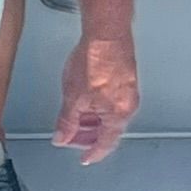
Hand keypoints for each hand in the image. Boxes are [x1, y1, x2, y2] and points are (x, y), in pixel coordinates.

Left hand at [54, 35, 137, 164]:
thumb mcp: (73, 97)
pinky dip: (98, 105)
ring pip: (109, 114)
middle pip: (108, 129)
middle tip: (72, 135)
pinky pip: (112, 100)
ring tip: (74, 116)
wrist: (106, 33)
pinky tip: (85, 98)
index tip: (86, 158)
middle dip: (89, 135)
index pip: (106, 143)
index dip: (93, 153)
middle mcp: (128, 104)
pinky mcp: (126, 76)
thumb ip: (67, 121)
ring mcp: (128, 90)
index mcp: (118, 114)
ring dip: (92, 119)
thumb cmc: (96, 60)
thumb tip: (62, 137)